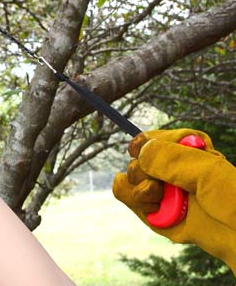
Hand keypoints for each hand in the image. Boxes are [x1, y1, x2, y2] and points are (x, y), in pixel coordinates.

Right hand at [112, 128, 235, 272]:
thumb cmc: (231, 202)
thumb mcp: (207, 172)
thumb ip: (171, 159)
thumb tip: (138, 152)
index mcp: (189, 149)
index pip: (153, 137)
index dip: (145, 144)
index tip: (140, 152)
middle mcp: (171, 167)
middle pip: (136, 158)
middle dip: (145, 173)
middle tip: (166, 185)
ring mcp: (160, 188)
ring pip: (127, 177)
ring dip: (142, 192)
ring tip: (164, 203)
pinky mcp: (151, 208)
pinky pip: (124, 194)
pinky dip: (136, 202)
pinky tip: (156, 211)